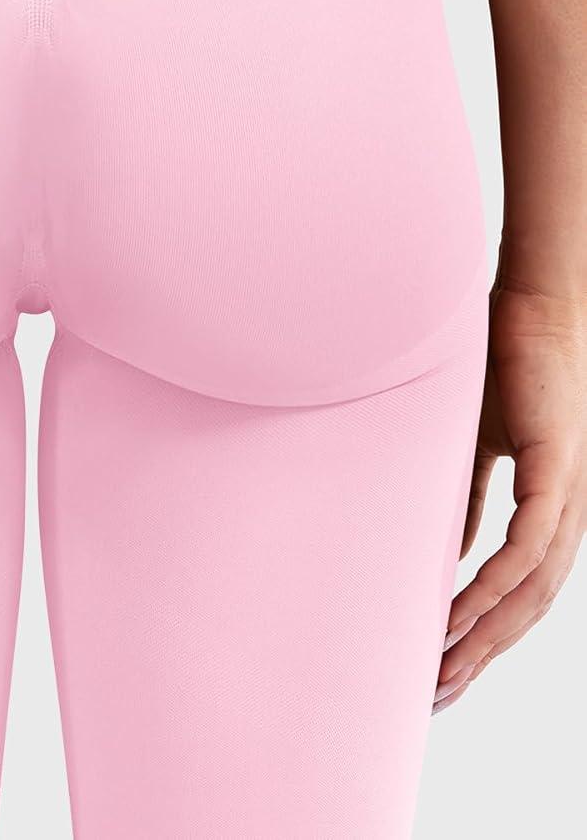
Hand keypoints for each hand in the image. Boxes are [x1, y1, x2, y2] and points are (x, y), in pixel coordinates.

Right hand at [435, 273, 586, 711]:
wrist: (532, 306)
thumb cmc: (502, 367)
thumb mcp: (473, 447)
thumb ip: (465, 499)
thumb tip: (448, 556)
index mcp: (551, 513)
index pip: (519, 595)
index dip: (483, 639)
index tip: (440, 673)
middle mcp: (568, 518)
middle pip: (527, 612)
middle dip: (480, 659)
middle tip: (432, 696)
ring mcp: (569, 498)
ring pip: (531, 592)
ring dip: (484, 636)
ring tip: (439, 667)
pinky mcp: (560, 473)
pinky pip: (527, 547)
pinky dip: (492, 584)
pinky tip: (459, 611)